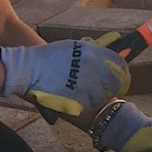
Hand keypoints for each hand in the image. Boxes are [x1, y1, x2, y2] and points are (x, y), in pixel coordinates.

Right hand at [0, 39, 129, 116]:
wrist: (28, 68)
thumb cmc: (49, 56)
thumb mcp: (73, 47)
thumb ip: (94, 51)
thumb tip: (114, 54)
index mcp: (93, 53)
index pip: (120, 64)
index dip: (122, 72)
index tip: (121, 76)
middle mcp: (93, 68)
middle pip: (116, 82)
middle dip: (114, 86)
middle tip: (109, 89)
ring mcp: (86, 84)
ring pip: (103, 95)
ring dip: (99, 96)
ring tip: (88, 94)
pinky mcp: (77, 99)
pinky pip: (90, 104)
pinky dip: (87, 103)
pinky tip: (79, 98)